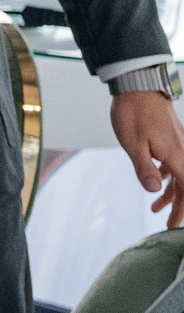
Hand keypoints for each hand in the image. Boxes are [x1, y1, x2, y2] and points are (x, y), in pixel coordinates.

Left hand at [110, 87, 183, 227]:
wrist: (137, 86)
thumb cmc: (133, 113)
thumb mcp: (133, 144)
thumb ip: (144, 169)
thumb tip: (155, 191)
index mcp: (176, 156)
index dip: (181, 210)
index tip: (174, 226)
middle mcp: (182, 152)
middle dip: (179, 206)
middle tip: (168, 224)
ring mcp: (178, 145)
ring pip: (179, 176)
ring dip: (170, 193)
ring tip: (154, 208)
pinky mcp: (171, 140)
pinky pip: (173, 164)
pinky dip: (167, 177)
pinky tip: (157, 183)